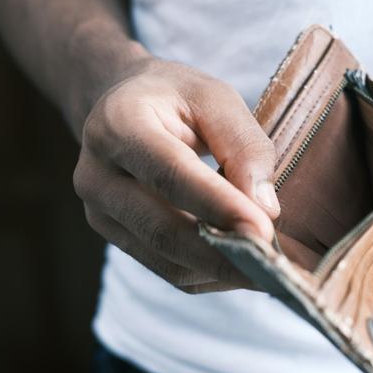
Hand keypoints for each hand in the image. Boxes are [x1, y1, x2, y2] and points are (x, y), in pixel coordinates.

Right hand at [73, 56, 279, 292]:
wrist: (123, 106)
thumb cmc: (175, 98)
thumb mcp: (216, 98)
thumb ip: (243, 146)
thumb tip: (265, 209)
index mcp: (119, 124)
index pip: (171, 174)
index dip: (218, 206)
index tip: (264, 231)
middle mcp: (97, 174)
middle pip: (163, 230)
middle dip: (223, 254)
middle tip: (275, 266)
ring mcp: (100, 212)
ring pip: (166, 261)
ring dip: (221, 270)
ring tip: (268, 268)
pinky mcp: (115, 237)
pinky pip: (168, 271)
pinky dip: (210, 274)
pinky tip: (241, 263)